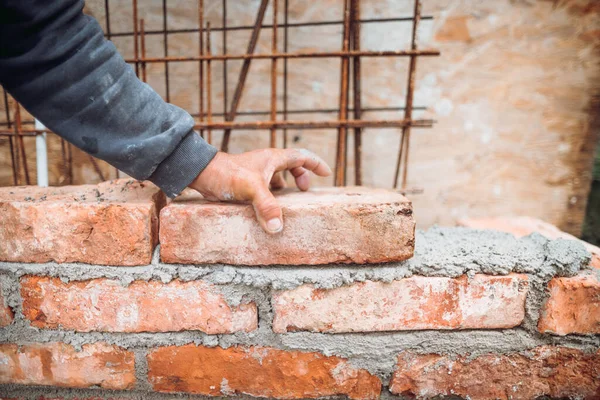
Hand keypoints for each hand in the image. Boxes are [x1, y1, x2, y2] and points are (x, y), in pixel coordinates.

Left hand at [188, 148, 331, 233]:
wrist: (201, 174)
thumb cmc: (226, 175)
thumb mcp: (251, 188)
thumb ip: (266, 206)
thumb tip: (277, 227)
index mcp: (272, 158)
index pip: (301, 156)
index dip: (315, 163)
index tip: (326, 173)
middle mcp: (265, 163)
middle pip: (291, 165)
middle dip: (302, 176)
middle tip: (305, 191)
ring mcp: (255, 172)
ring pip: (277, 177)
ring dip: (286, 187)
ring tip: (289, 202)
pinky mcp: (245, 183)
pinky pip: (265, 187)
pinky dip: (271, 196)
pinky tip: (267, 209)